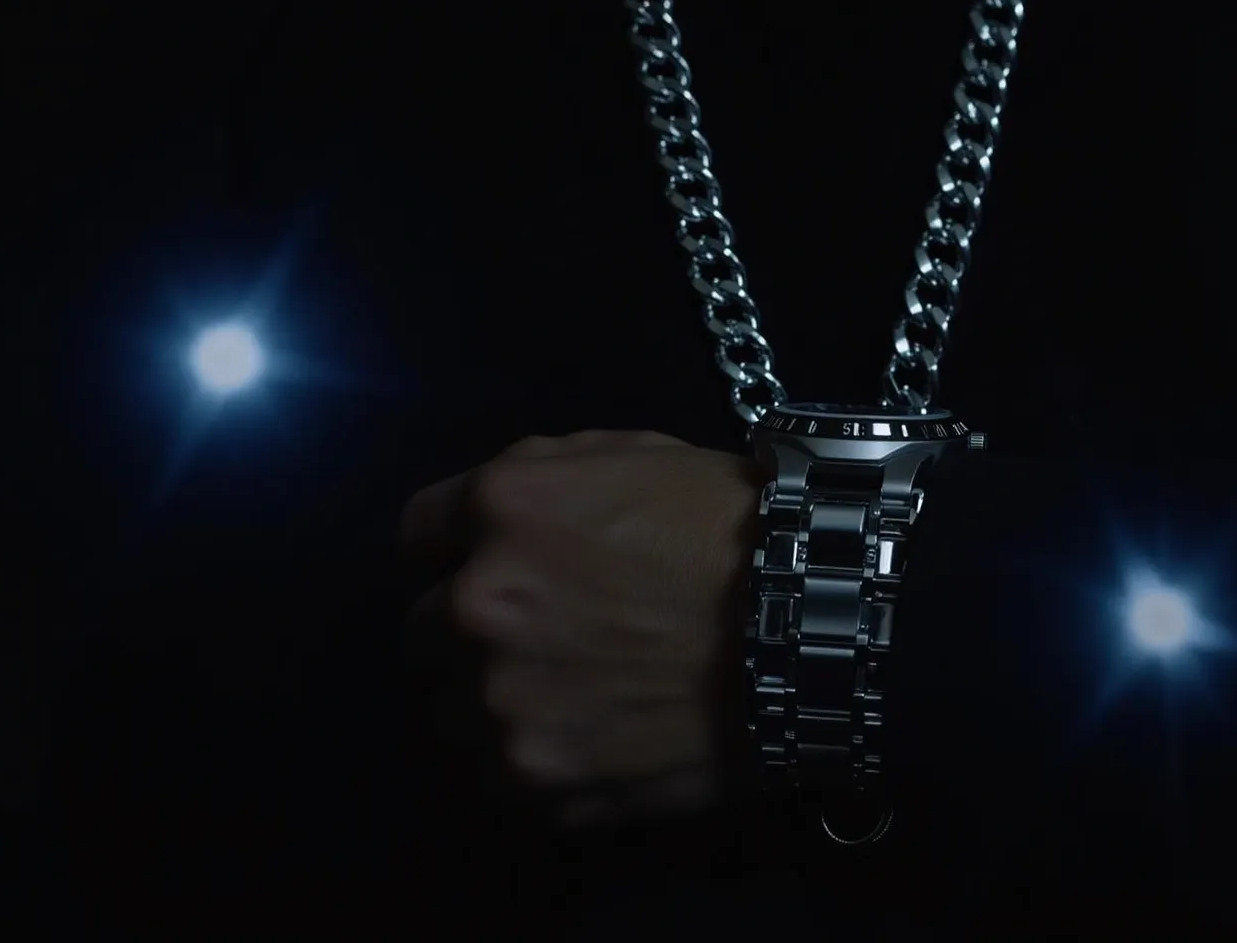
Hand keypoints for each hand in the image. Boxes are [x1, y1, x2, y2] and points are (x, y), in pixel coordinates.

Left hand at [401, 430, 760, 822]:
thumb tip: (490, 519)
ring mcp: (503, 702)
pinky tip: (595, 739)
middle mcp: (478, 604)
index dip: (459, 547)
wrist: (818, 630)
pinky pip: (500, 776)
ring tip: (572, 696)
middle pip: (421, 630)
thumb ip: (541, 479)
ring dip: (494, 702)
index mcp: (502, 507)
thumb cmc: (734, 529)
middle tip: (545, 634)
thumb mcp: (633, 457)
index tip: (501, 563)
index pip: (418, 533)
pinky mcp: (538, 779)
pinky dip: (535, 761)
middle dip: (469, 628)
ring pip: (451, 713)